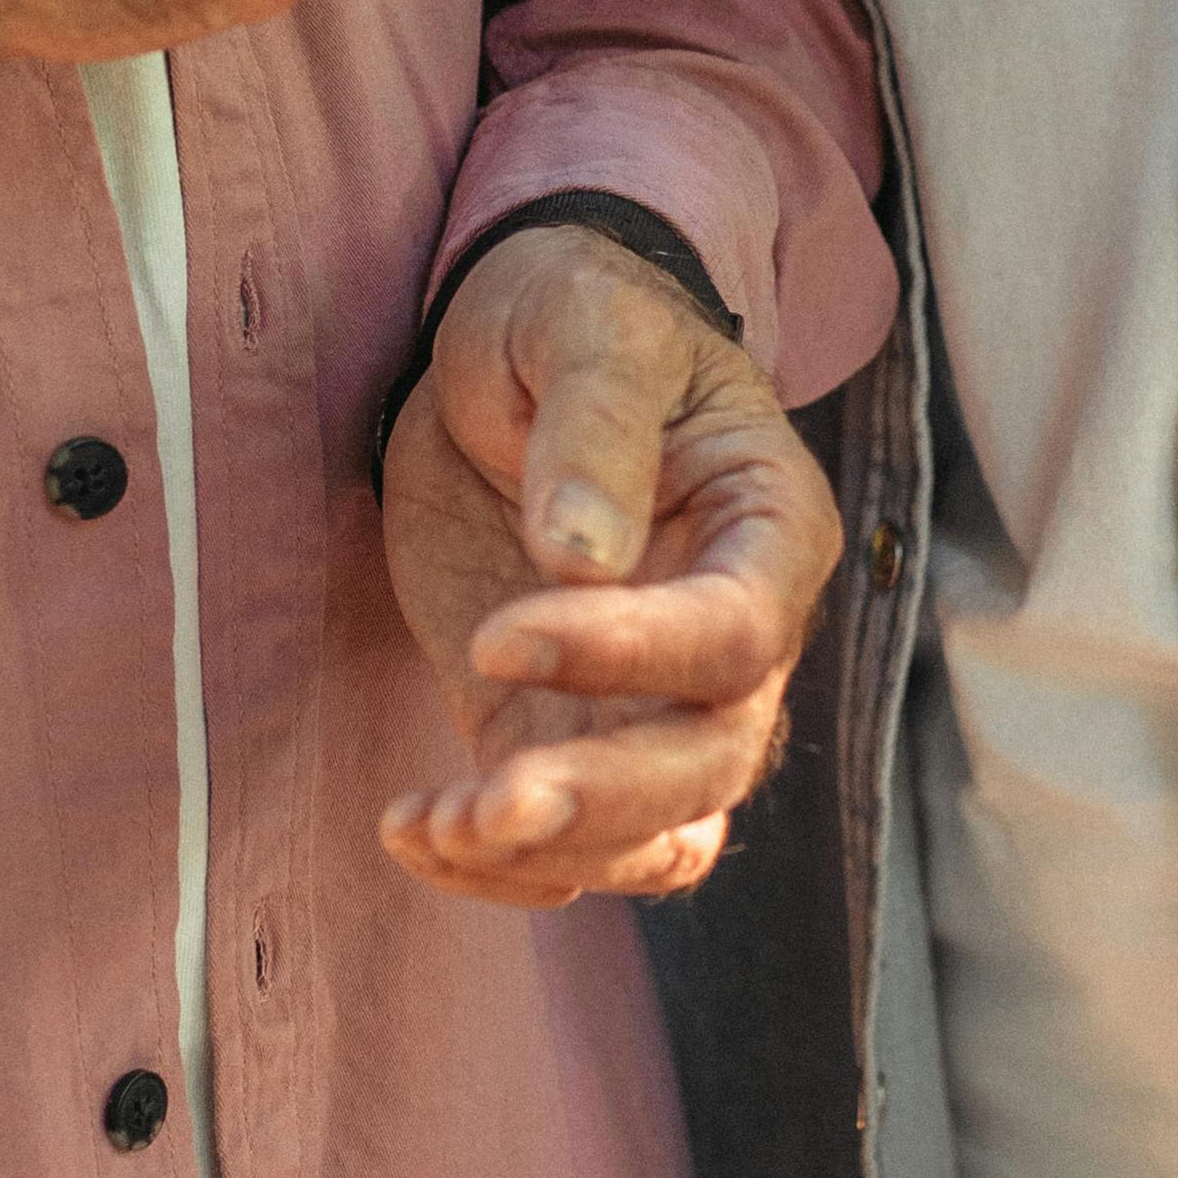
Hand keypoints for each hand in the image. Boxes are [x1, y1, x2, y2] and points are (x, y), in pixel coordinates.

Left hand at [379, 228, 836, 909]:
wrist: (508, 353)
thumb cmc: (575, 313)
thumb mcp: (586, 324)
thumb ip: (596, 426)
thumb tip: (582, 557)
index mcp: (768, 528)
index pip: (738, 634)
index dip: (632, 655)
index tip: (497, 636)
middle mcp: (733, 637)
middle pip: (713, 763)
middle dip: (607, 799)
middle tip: (491, 802)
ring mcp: (650, 702)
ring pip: (654, 834)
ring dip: (553, 854)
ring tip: (434, 826)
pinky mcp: (560, 734)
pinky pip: (563, 843)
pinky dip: (494, 864)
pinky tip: (409, 829)